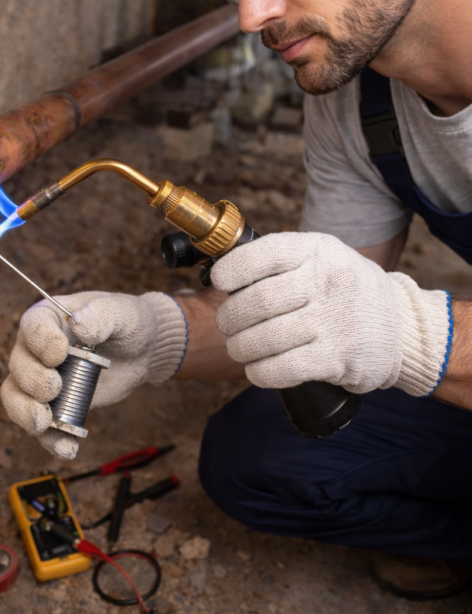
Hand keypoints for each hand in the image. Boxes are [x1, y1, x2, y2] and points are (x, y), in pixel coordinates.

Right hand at [0, 291, 186, 458]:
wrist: (141, 351)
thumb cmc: (128, 322)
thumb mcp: (121, 312)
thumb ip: (102, 314)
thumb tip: (80, 326)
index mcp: (50, 317)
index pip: (32, 326)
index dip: (40, 342)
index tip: (60, 354)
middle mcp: (36, 347)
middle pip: (19, 365)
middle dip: (32, 380)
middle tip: (55, 387)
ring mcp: (41, 378)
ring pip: (16, 397)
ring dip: (25, 413)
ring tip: (44, 424)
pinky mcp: (54, 405)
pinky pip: (41, 426)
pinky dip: (50, 440)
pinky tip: (68, 448)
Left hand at [211, 232, 450, 395]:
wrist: (403, 326)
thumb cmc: (346, 289)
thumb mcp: (323, 257)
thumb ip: (282, 261)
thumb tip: (223, 273)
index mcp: (318, 250)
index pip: (264, 254)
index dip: (232, 269)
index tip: (219, 282)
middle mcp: (328, 281)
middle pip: (257, 302)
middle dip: (229, 317)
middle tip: (226, 325)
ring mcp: (335, 320)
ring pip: (265, 338)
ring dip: (240, 347)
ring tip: (238, 348)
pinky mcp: (339, 358)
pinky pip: (285, 368)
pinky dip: (261, 372)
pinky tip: (256, 370)